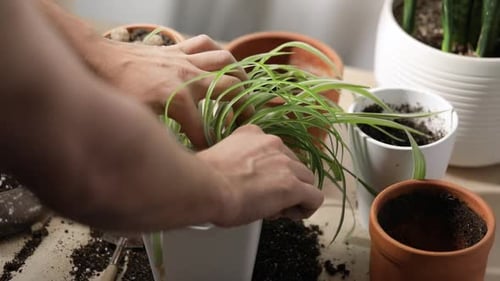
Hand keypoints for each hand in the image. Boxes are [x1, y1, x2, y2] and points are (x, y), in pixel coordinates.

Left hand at [93, 34, 249, 147]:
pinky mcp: (178, 49)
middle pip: (231, 88)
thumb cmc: (117, 92)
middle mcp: (189, 77)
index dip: (209, 145)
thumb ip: (161, 139)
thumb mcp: (137, 122)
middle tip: (245, 119)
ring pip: (225, 60)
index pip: (204, 130)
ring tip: (244, 88)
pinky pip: (205, 44)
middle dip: (243, 106)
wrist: (100, 60)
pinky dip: (216, 52)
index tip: (211, 154)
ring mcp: (185, 60)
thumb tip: (174, 158)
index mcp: (179, 100)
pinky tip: (218, 62)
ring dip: (239, 74)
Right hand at [196, 125, 323, 225]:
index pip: (275, 152)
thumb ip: (236, 162)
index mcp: (253, 134)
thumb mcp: (220, 158)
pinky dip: (306, 209)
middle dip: (285, 184)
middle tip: (267, 201)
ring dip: (295, 196)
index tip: (260, 185)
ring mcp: (285, 164)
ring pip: (307, 180)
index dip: (271, 172)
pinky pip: (314, 198)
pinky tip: (290, 215)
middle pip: (293, 165)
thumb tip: (237, 179)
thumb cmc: (204, 178)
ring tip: (276, 210)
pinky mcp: (292, 186)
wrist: (205, 188)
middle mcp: (273, 143)